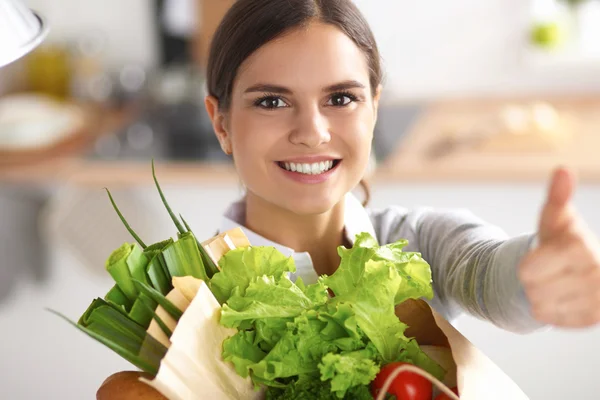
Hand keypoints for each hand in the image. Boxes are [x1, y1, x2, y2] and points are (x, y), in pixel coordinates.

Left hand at [519, 167, 599, 327]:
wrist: (576, 268)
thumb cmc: (559, 238)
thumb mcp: (554, 218)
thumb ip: (557, 197)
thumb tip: (562, 170)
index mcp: (581, 247)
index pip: (528, 269)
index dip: (527, 265)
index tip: (538, 257)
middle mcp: (596, 274)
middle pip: (532, 289)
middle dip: (532, 280)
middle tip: (547, 270)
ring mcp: (599, 300)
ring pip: (540, 306)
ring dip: (538, 296)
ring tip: (554, 282)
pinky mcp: (594, 319)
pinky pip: (551, 320)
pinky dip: (549, 310)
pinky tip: (560, 296)